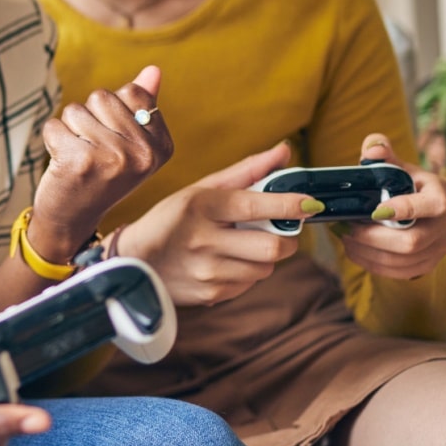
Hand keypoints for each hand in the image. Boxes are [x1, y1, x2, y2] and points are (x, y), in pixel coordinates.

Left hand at [29, 65, 173, 261]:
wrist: (72, 218)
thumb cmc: (101, 172)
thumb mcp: (129, 142)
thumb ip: (142, 104)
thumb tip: (154, 69)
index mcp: (161, 145)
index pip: (132, 92)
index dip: (112, 110)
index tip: (114, 141)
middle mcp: (143, 153)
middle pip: (102, 97)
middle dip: (89, 118)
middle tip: (92, 151)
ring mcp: (113, 157)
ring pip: (75, 110)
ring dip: (69, 130)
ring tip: (79, 157)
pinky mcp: (81, 162)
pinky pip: (54, 125)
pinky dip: (51, 139)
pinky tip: (62, 164)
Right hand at [117, 142, 318, 306]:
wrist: (134, 261)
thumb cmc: (173, 219)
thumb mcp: (201, 189)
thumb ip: (247, 171)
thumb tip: (285, 151)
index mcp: (202, 207)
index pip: (256, 206)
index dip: (289, 204)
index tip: (311, 203)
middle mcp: (204, 241)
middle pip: (272, 247)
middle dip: (286, 239)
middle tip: (280, 231)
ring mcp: (208, 272)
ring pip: (265, 268)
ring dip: (264, 257)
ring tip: (242, 246)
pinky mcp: (210, 295)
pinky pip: (249, 285)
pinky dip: (248, 273)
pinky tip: (227, 263)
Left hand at [334, 134, 445, 279]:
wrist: (414, 207)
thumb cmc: (401, 183)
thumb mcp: (393, 165)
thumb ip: (380, 153)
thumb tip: (373, 149)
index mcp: (439, 193)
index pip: (431, 206)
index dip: (405, 209)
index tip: (376, 211)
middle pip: (412, 241)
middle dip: (373, 237)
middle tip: (347, 228)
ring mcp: (440, 247)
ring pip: (403, 261)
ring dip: (368, 252)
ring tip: (346, 238)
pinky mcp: (429, 263)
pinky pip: (400, 272)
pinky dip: (373, 264)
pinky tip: (356, 251)